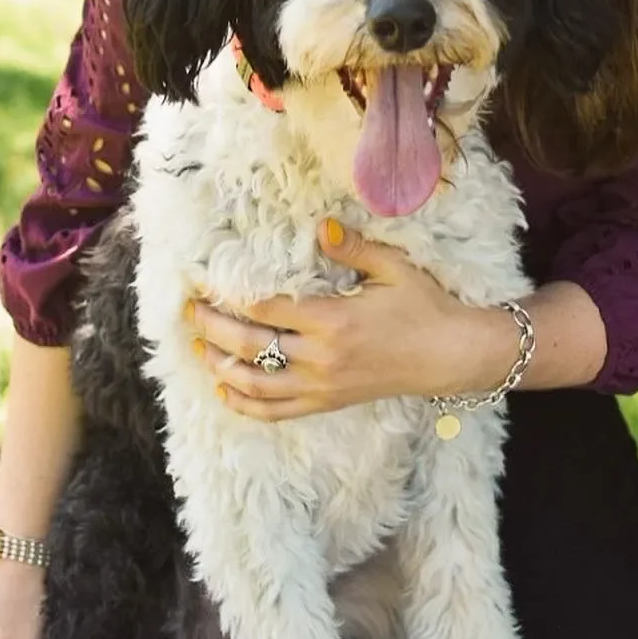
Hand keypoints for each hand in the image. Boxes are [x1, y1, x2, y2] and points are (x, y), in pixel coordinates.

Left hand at [184, 219, 518, 421]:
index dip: (228, 296)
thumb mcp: (393, 268)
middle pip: (250, 345)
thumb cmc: (424, 307)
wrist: (449, 356)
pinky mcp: (328, 402)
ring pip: (255, 383)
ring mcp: (322, 386)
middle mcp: (320, 358)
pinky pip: (276, 411)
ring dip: (220, 365)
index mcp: (333, 321)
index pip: (264, 309)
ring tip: (199, 346)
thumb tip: (320, 227)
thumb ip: (353, 248)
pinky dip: (245, 403)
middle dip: (212, 328)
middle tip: (189, 311)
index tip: (203, 282)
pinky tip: (226, 388)